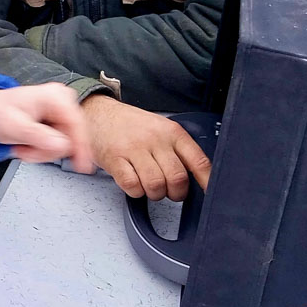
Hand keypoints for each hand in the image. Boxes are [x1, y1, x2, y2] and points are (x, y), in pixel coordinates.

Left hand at [0, 83, 93, 170]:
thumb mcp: (13, 126)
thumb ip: (38, 136)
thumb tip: (62, 145)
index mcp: (53, 96)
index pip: (76, 124)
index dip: (81, 146)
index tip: (82, 165)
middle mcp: (60, 99)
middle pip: (71, 137)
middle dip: (47, 150)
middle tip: (27, 151)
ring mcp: (60, 110)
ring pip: (65, 143)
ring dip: (42, 152)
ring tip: (23, 146)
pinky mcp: (57, 120)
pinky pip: (59, 143)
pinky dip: (42, 149)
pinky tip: (29, 145)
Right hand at [81, 95, 211, 200]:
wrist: (98, 112)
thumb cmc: (130, 125)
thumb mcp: (160, 128)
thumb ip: (177, 149)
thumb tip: (197, 177)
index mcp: (171, 132)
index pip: (198, 161)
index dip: (207, 182)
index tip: (209, 192)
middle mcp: (154, 139)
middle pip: (177, 179)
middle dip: (175, 193)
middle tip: (168, 190)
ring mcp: (133, 148)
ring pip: (156, 186)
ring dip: (154, 193)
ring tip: (148, 185)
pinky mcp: (114, 159)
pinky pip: (132, 186)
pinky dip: (135, 191)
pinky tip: (133, 182)